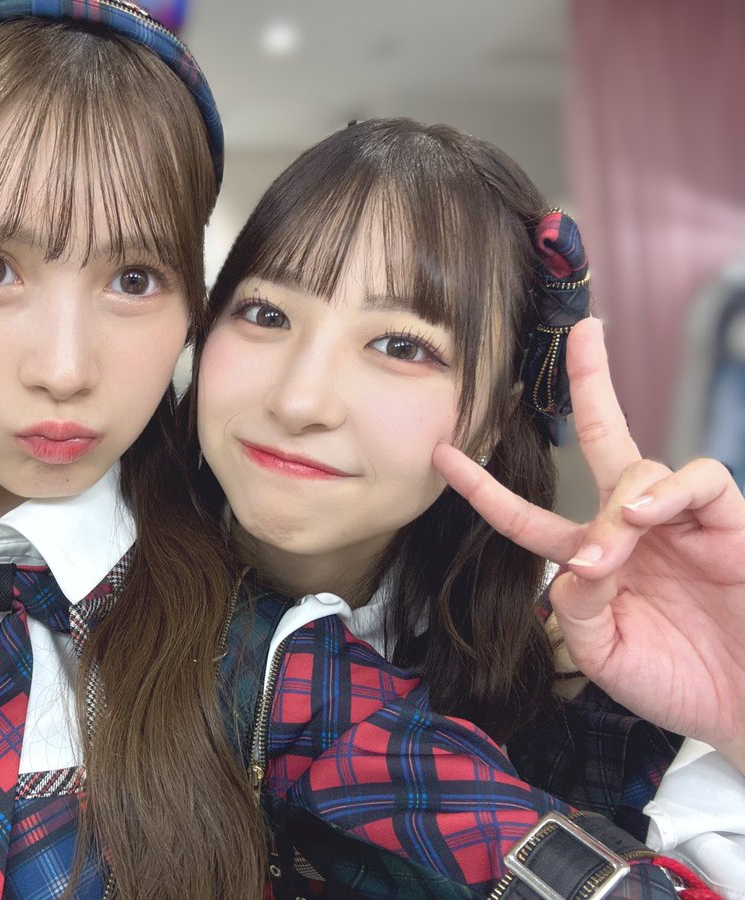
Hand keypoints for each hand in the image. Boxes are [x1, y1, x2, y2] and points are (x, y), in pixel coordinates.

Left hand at [433, 317, 744, 770]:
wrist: (743, 709)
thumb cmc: (674, 684)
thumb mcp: (603, 652)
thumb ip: (577, 606)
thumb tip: (576, 558)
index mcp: (594, 559)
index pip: (529, 516)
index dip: (487, 490)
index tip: (445, 456)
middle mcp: (635, 528)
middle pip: (607, 439)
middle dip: (593, 383)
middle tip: (583, 332)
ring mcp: (683, 522)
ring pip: (640, 468)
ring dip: (616, 505)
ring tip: (613, 550)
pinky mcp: (730, 524)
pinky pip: (701, 481)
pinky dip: (667, 490)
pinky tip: (643, 515)